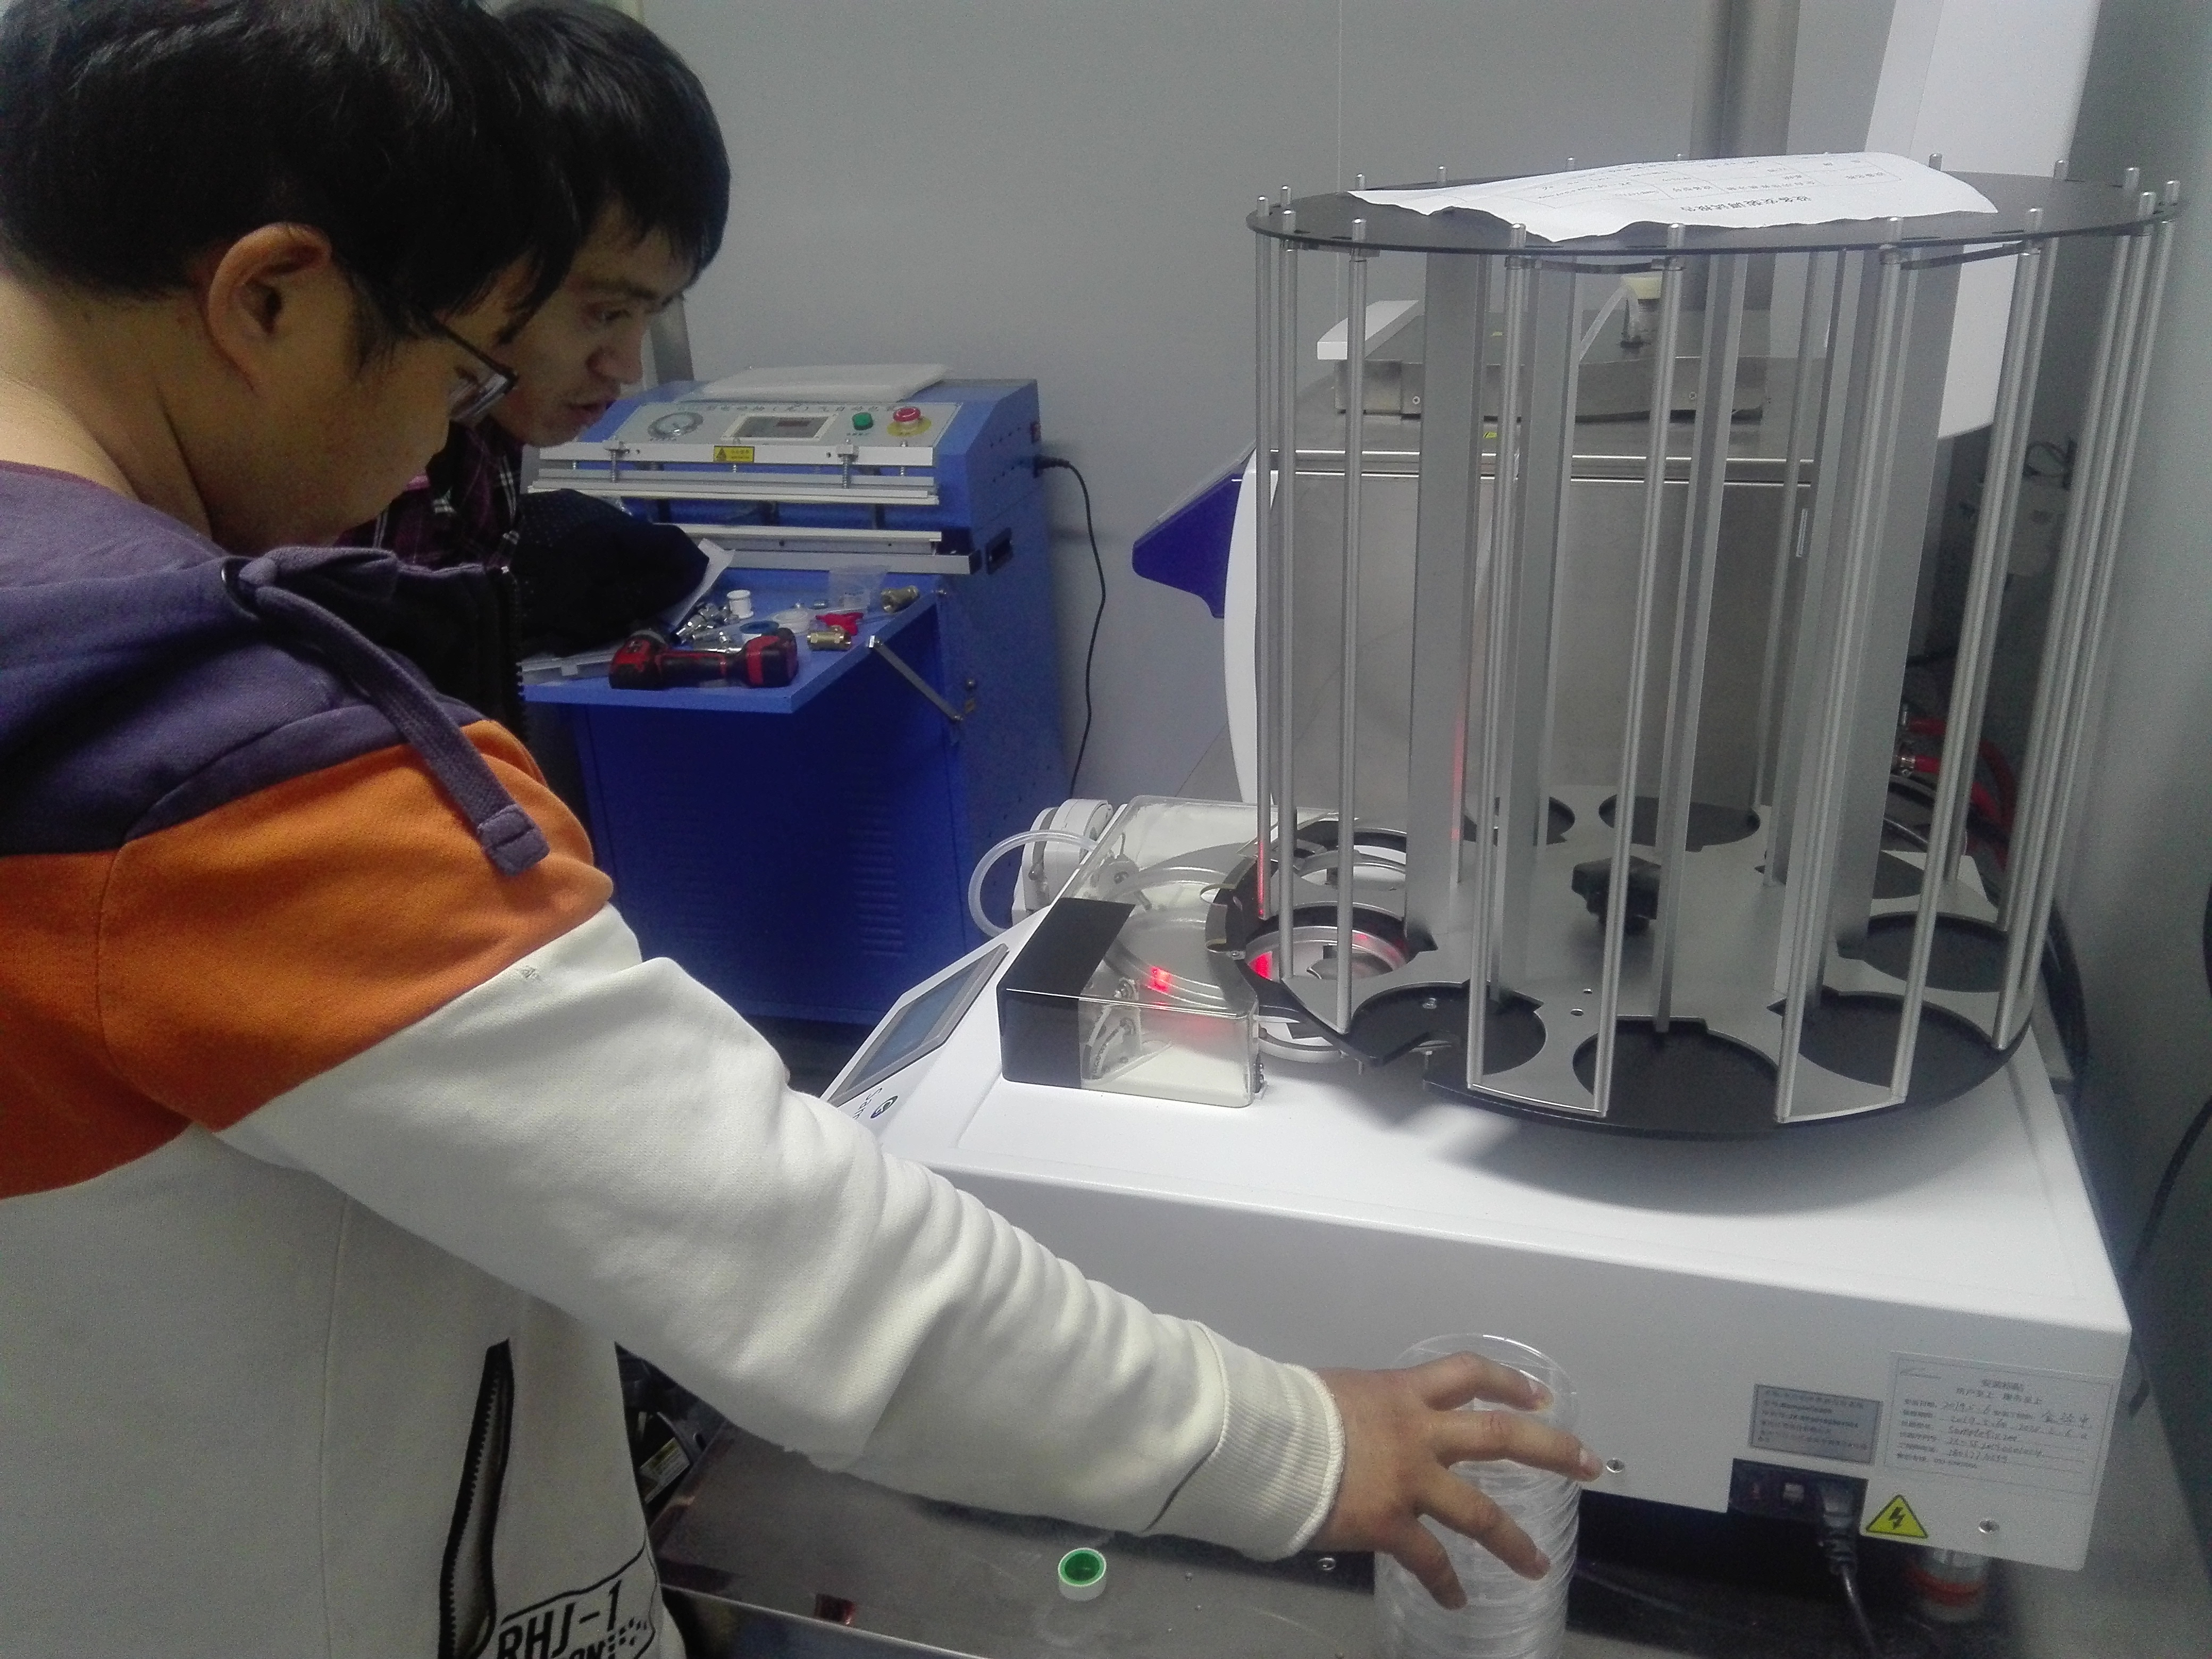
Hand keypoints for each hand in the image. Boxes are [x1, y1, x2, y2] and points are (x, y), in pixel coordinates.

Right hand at [1311, 1353, 1601, 1608]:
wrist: (1260, 1439)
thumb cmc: (1285, 1409)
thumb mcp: (1334, 1392)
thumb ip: (1361, 1410)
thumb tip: (1356, 1425)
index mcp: (1402, 1393)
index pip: (1467, 1374)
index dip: (1508, 1382)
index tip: (1539, 1396)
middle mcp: (1418, 1432)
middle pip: (1500, 1435)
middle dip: (1551, 1450)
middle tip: (1589, 1464)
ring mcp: (1410, 1480)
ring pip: (1480, 1511)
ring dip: (1514, 1541)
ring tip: (1539, 1565)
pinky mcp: (1390, 1523)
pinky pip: (1429, 1559)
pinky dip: (1445, 1582)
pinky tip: (1456, 1600)